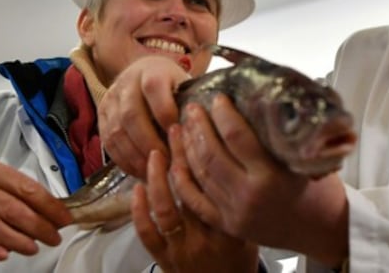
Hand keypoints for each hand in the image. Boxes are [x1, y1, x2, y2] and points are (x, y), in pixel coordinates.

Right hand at [0, 158, 71, 261]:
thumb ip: (17, 189)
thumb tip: (51, 210)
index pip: (26, 188)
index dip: (49, 205)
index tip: (64, 218)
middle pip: (11, 208)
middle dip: (38, 226)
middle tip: (53, 237)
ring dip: (17, 240)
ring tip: (34, 247)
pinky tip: (4, 254)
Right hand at [98, 56, 190, 177]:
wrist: (145, 74)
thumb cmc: (174, 86)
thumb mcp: (186, 87)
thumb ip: (190, 104)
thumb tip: (202, 131)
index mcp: (152, 70)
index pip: (154, 87)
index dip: (165, 113)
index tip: (179, 135)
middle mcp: (127, 82)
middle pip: (131, 114)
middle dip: (150, 142)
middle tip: (167, 161)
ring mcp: (110, 99)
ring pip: (116, 131)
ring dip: (135, 155)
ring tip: (154, 170)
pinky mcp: (101, 116)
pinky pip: (108, 142)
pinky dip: (123, 160)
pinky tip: (139, 171)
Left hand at [132, 142, 258, 272]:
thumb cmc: (240, 258)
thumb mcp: (250, 230)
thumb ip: (240, 201)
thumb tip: (234, 157)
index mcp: (231, 228)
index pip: (217, 185)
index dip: (209, 155)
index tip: (204, 130)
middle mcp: (205, 238)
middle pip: (191, 191)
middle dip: (182, 157)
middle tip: (178, 130)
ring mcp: (181, 249)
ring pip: (166, 208)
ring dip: (159, 178)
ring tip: (157, 152)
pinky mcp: (163, 258)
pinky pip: (147, 232)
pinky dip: (139, 210)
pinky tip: (138, 187)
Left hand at [170, 98, 349, 265]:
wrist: (322, 230)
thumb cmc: (319, 191)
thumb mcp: (304, 159)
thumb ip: (280, 137)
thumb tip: (258, 102)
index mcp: (271, 177)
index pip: (237, 136)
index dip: (223, 114)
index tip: (218, 99)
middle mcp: (249, 195)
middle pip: (212, 153)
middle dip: (199, 127)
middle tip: (192, 108)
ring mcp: (235, 212)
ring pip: (200, 174)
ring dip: (187, 147)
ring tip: (183, 127)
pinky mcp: (227, 224)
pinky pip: (196, 200)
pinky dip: (183, 180)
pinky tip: (176, 162)